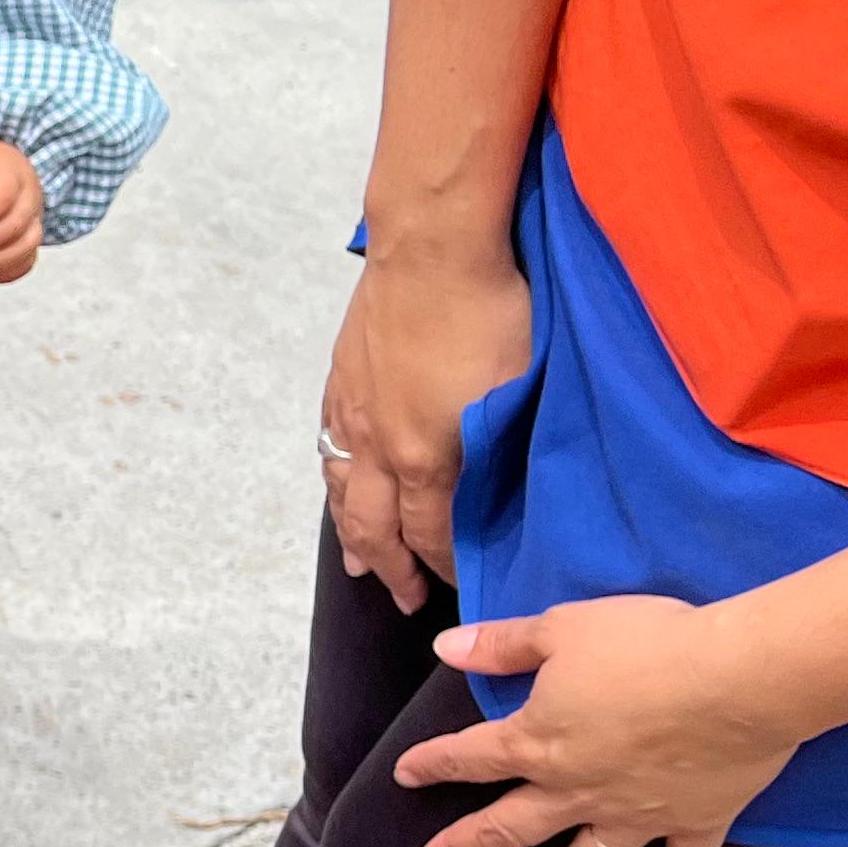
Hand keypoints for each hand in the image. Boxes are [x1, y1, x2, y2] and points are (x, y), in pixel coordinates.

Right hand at [322, 236, 533, 612]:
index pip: (432, 533)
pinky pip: (328, 452)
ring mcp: (352, 416)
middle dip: (394, 570)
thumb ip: (502, 446)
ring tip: (362, 564)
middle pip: (376, 530)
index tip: (464, 586)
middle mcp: (379, 448)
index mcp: (428, 456)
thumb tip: (500, 484)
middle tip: (406, 599)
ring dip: (355, 537)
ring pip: (344, 495)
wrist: (432, 247)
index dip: (447, 566)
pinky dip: (336, 484)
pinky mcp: (340, 384)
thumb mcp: (519, 389)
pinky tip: (342, 487)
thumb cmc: (492, 311)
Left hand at [395, 597, 788, 846]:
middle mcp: (579, 789)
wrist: (743, 680)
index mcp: (540, 742)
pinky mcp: (697, 820)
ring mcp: (638, 813)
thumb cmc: (649, 646)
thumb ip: (502, 645)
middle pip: (510, 825)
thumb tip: (445, 649)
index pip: (471, 756)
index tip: (405, 776)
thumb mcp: (562, 629)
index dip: (434, 764)